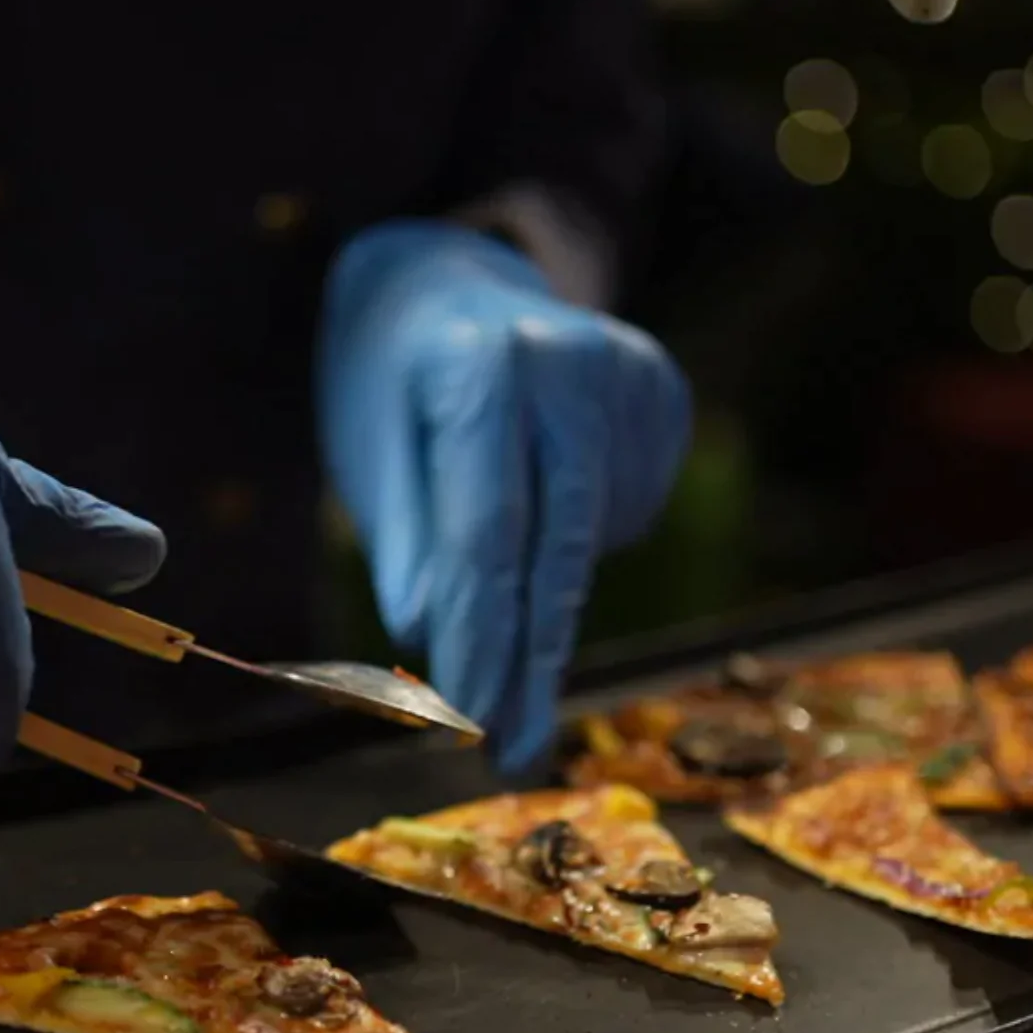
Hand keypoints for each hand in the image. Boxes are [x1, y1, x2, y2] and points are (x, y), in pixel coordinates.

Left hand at [317, 220, 688, 772]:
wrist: (445, 279)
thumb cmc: (391, 381)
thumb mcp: (370, 450)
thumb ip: (407, 538)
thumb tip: (429, 636)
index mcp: (480, 366)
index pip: (487, 528)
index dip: (481, 632)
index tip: (472, 718)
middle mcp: (569, 360)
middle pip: (557, 546)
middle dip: (530, 661)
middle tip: (513, 752)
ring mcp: (630, 371)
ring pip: (596, 536)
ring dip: (546, 602)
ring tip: (495, 578)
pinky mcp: (662, 391)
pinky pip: (627, 508)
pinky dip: (581, 542)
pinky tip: (544, 506)